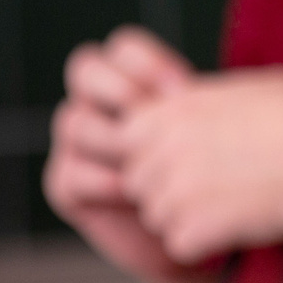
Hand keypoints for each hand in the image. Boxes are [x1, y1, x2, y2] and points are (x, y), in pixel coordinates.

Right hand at [44, 27, 199, 282]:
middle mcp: (96, 105)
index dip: (149, 62)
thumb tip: (217, 90)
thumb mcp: (211, 136)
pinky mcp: (66, 185)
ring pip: (75, 121)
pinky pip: (70, 173)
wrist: (191, 234)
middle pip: (85, 68)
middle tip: (149, 112)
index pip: (124, 49)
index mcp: (129, 81)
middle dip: (116, 85)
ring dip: (112, 137)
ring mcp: (77, 144)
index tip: (185, 90)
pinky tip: (132, 191)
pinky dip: (101, 180)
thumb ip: (208, 106)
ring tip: (148, 159)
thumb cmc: (209, 176)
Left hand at [124, 68, 282, 282]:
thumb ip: (212, 98)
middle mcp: (166, 148)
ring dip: (184, 219)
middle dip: (166, 189)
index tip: (191, 156)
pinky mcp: (192, 229)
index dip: (157, 150)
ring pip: (156, 217)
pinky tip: (236, 232)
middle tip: (215, 188)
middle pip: (139, 181)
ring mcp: (175, 191)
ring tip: (232, 209)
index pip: (131, 136)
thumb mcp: (257, 85)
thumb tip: (203, 99)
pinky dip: (203, 247)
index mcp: (177, 109)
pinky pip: (179, 246)